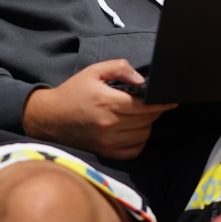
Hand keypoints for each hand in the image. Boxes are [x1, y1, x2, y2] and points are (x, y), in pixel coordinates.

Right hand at [22, 59, 176, 159]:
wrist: (49, 117)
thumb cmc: (73, 92)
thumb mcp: (94, 71)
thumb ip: (120, 68)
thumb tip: (141, 80)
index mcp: (107, 102)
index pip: (145, 105)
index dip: (161, 102)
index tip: (171, 99)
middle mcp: (109, 124)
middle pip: (147, 120)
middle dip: (154, 111)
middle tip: (151, 103)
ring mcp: (107, 141)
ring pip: (143, 135)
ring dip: (147, 125)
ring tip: (139, 116)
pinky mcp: (105, 153)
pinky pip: (134, 150)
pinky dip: (139, 141)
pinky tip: (134, 130)